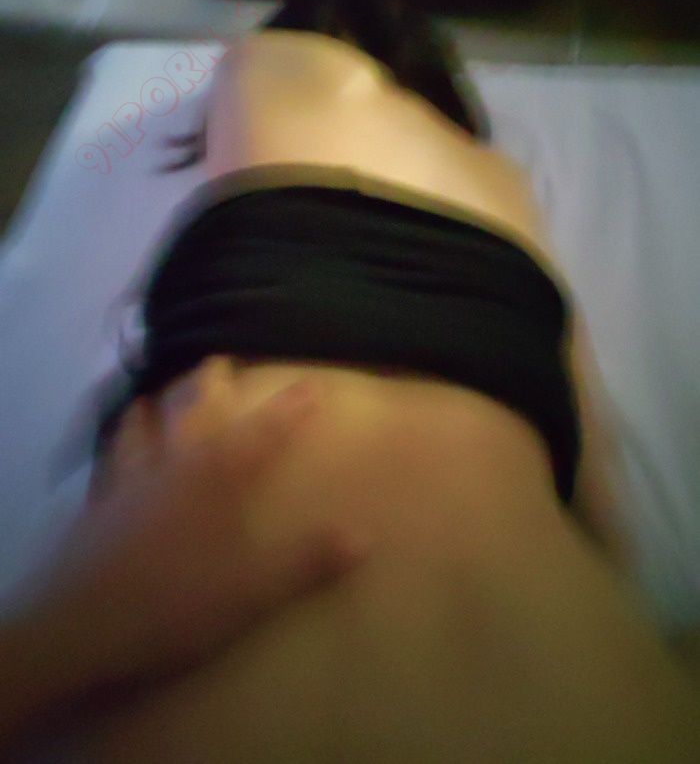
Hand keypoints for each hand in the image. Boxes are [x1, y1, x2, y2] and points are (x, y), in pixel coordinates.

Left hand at [33, 358, 365, 687]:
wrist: (83, 627)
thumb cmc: (178, 602)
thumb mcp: (255, 590)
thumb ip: (307, 561)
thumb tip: (364, 537)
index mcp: (217, 477)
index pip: (264, 431)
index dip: (290, 407)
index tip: (312, 383)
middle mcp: (173, 465)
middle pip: (192, 409)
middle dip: (208, 382)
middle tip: (217, 360)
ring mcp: (127, 482)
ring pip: (138, 428)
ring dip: (150, 408)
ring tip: (152, 396)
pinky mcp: (94, 508)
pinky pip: (105, 465)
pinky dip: (111, 449)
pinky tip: (108, 455)